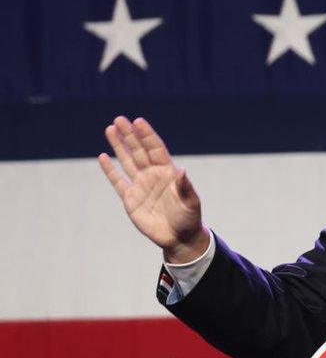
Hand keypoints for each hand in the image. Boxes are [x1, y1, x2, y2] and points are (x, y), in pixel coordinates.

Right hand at [98, 116, 209, 262]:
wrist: (179, 238)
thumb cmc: (189, 218)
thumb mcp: (191, 202)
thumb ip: (185, 187)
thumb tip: (182, 171)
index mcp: (168, 173)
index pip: (155, 149)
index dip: (147, 135)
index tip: (138, 121)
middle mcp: (153, 176)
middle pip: (139, 151)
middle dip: (129, 135)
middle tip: (119, 119)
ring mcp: (141, 186)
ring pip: (127, 161)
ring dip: (119, 146)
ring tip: (110, 129)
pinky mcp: (131, 199)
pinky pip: (118, 182)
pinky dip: (110, 170)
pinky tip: (103, 157)